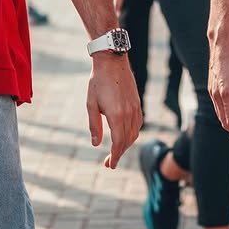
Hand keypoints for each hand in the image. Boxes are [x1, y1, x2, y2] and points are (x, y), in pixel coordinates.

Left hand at [87, 53, 141, 167]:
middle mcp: (129, 114)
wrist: (112, 62)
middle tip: (110, 162)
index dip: (115, 156)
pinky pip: (138, 124)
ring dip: (126, 145)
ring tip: (116, 150)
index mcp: (116, 116)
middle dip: (119, 153)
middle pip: (127, 141)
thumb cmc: (98, 82)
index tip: (110, 165)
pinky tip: (126, 136)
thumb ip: (95, 126)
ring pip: (134, 134)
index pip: (118, 143)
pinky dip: (132, 134)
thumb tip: (96, 144)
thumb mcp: (91, 105)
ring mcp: (135, 109)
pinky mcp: (137, 104)